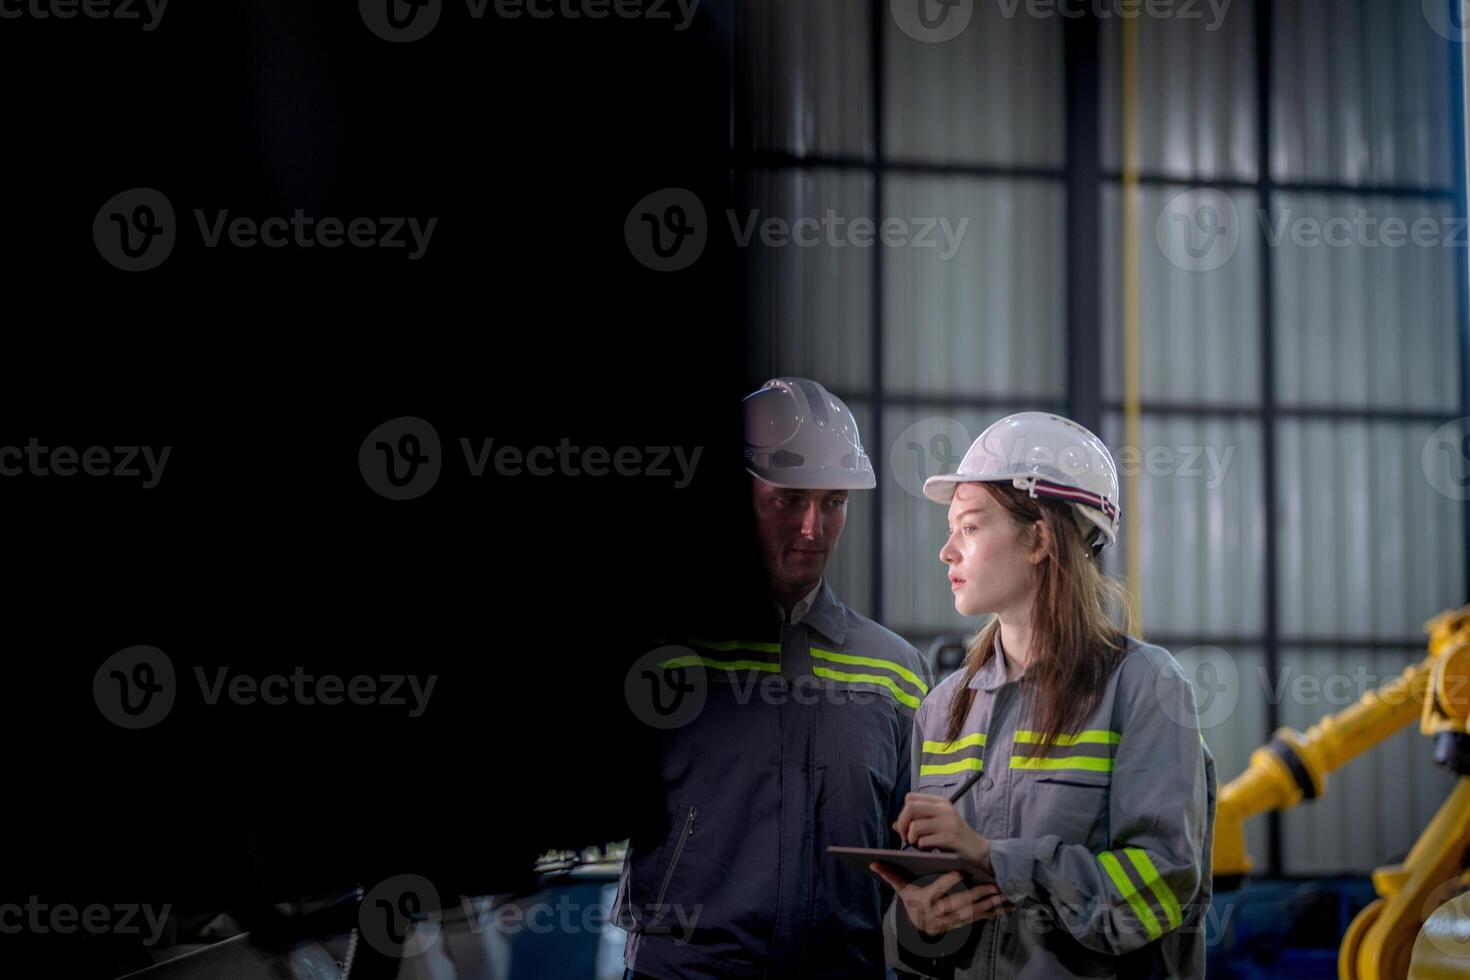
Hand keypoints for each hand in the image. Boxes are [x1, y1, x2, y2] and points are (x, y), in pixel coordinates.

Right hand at [869, 865, 1012, 933]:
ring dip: (990, 904)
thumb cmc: (912, 902)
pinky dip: (996, 912)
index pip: (937, 891)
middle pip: (959, 904)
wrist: (919, 928)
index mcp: (925, 902)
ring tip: (1003, 892)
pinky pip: (982, 918)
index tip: (960, 871)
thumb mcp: (902, 889)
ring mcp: (953, 921)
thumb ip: (891, 875)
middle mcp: (939, 914)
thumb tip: (873, 861)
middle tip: (991, 884)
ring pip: (974, 912)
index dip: (948, 882)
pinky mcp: (964, 924)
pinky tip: (1008, 904)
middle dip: (976, 894)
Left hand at [893, 792, 991, 873]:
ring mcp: (948, 822)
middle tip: (905, 837)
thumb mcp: (938, 824)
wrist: (978, 850)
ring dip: (911, 839)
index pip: (910, 798)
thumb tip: (894, 825)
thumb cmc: (954, 837)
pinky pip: (924, 841)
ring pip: (915, 826)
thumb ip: (917, 821)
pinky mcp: (950, 837)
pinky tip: (928, 850)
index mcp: (940, 802)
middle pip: (910, 808)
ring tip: (918, 844)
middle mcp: (944, 808)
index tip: (905, 826)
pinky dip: (921, 847)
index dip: (903, 813)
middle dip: (902, 824)